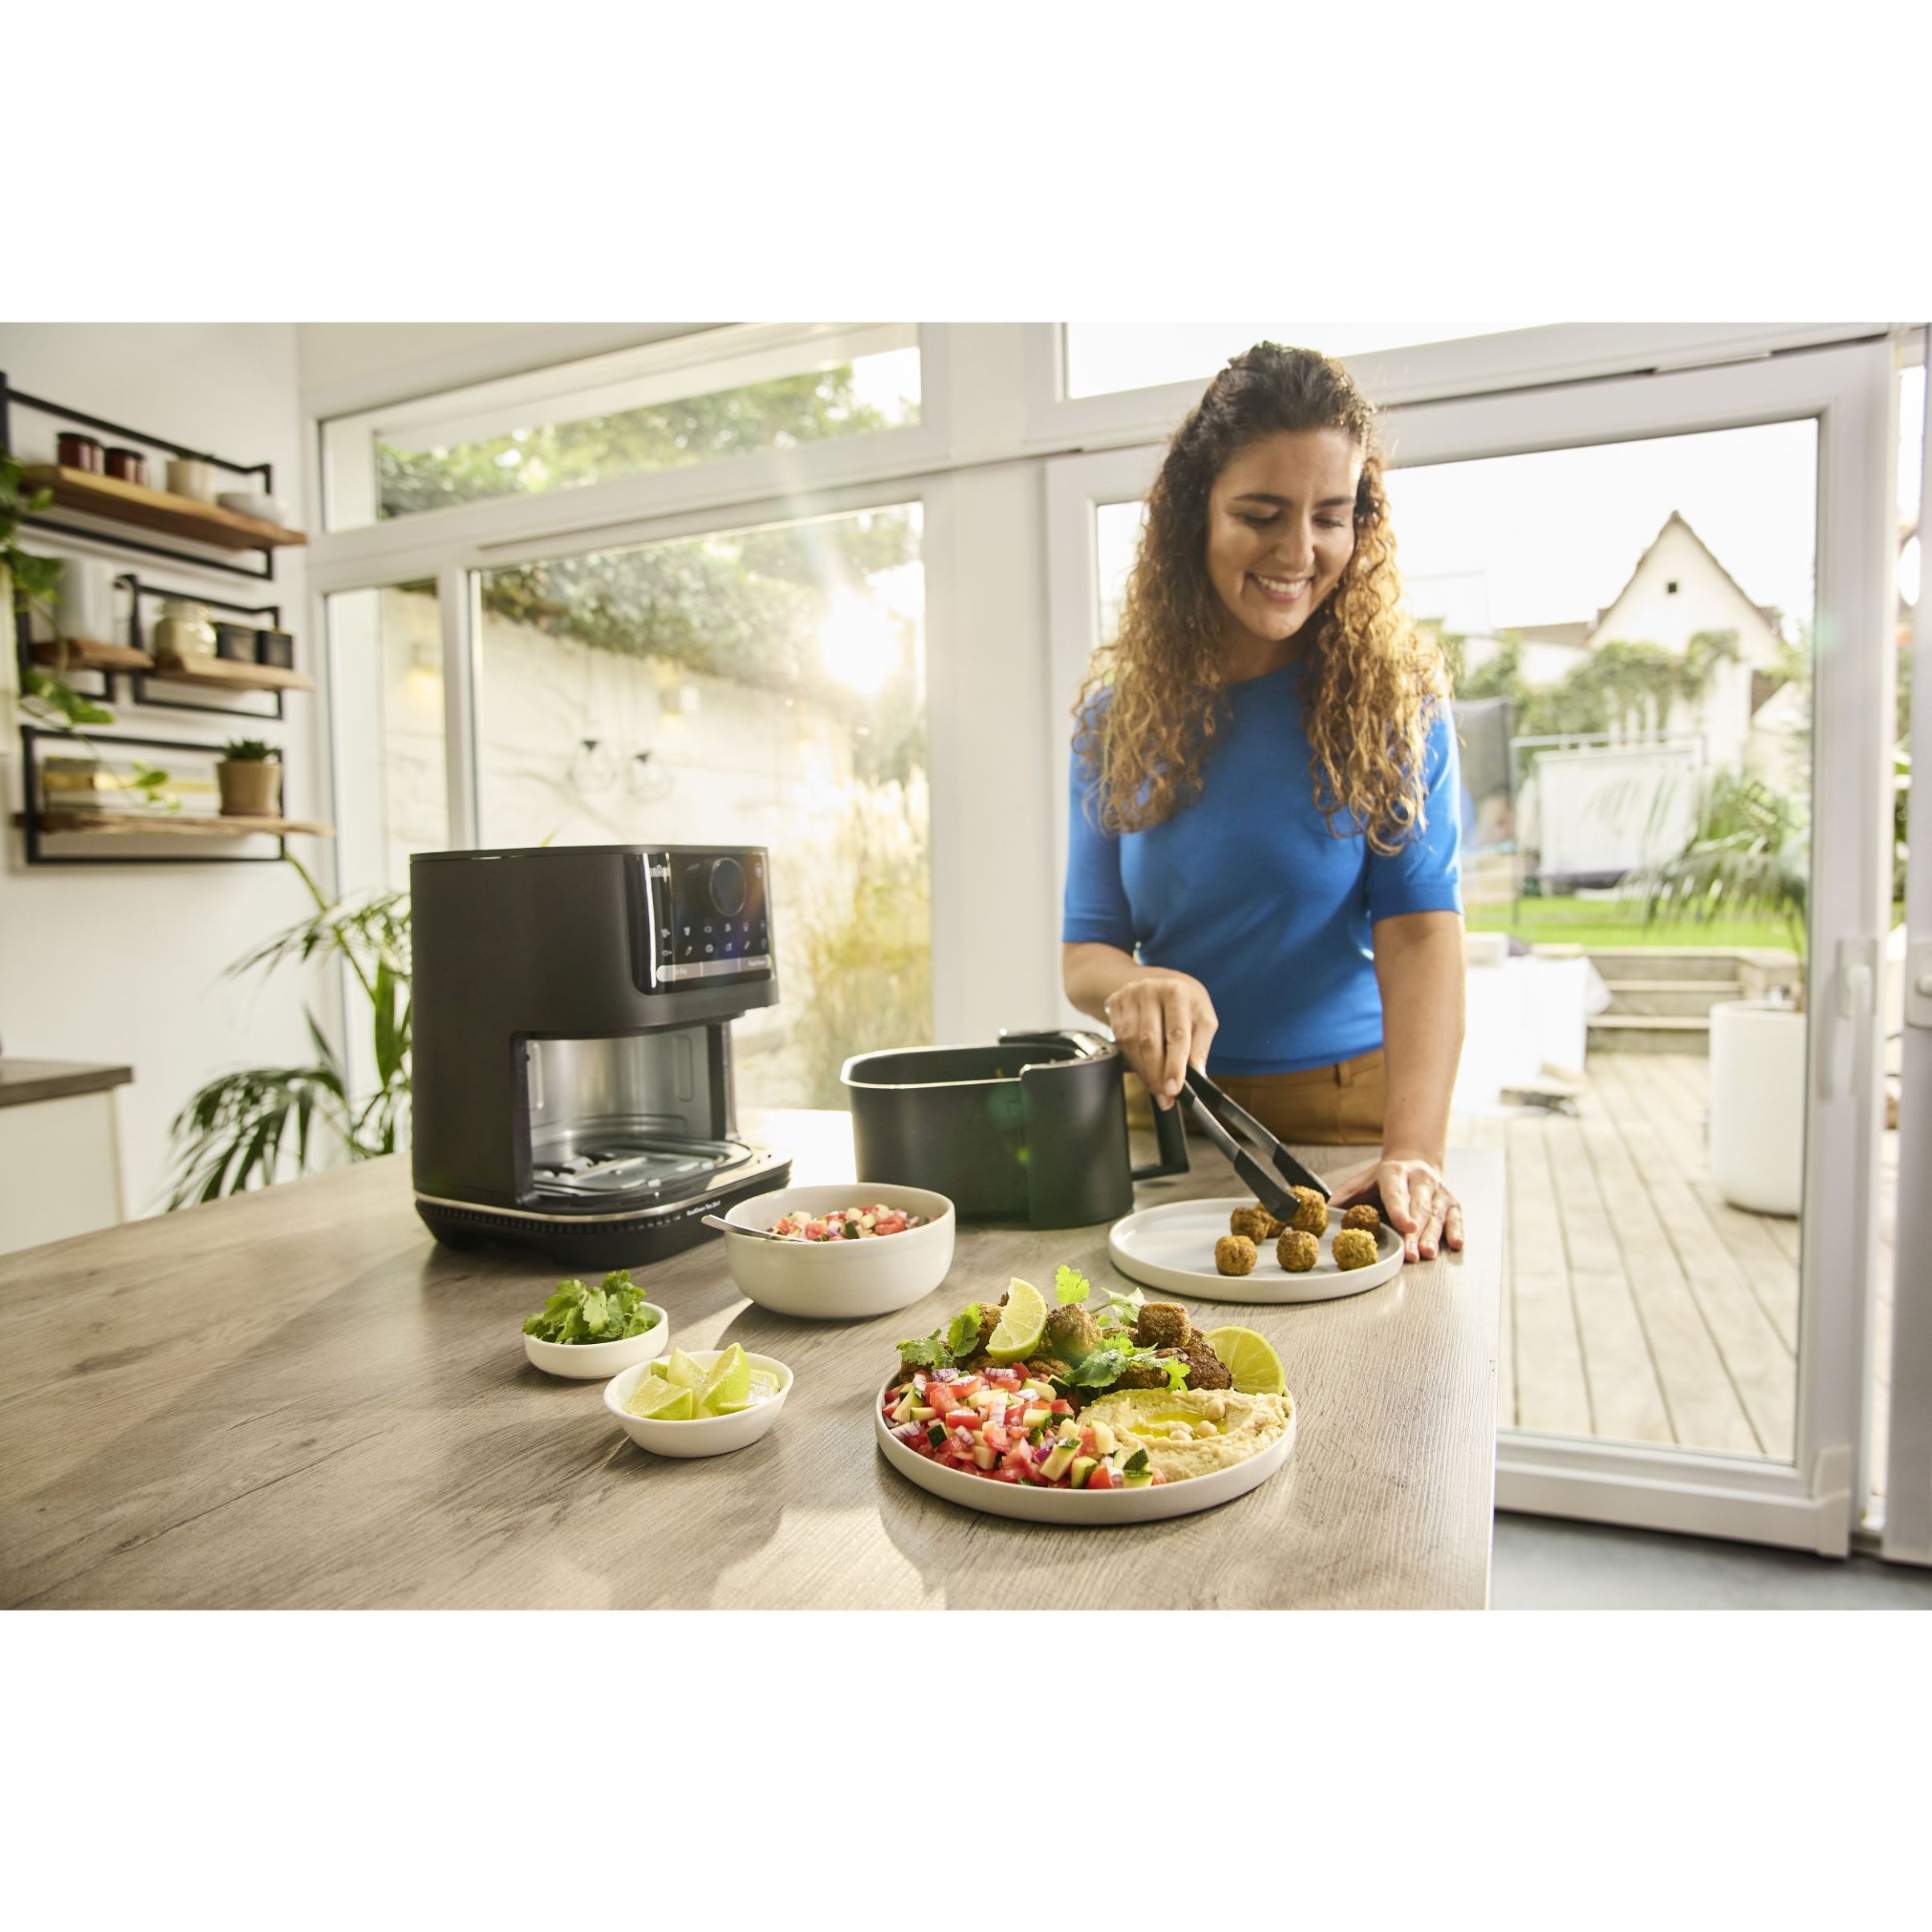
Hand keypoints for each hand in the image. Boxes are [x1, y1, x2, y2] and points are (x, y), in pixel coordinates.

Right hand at [1102, 974, 1217, 1110]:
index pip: (1176, 1034)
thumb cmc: (1184, 1001)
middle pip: (1149, 1041)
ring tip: (1158, 1088)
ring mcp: (1128, 997)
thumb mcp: (1202, 1016)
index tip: (1174, 1088)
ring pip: (1131, 1045)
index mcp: (1176, 991)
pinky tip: (1146, 1071)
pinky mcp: (1114, 1005)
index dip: (1175, 1065)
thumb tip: (1196, 1073)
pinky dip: (1134, 1063)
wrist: (1156, 980)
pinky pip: (1121, 1042)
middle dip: (1157, 1074)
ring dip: (1145, 1072)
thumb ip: (1200, 1045)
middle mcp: (1149, 990)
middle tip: (1166, 1096)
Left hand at [1329, 1153, 1462, 1262]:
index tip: (1404, 1225)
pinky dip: (1457, 1231)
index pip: (1397, 1193)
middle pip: (1419, 1208)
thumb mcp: (1360, 1183)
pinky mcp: (1452, 1202)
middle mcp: (1420, 1180)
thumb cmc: (1384, 1179)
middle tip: (1411, 1253)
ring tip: (1428, 1253)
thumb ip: (1343, 1199)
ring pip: (1436, 1215)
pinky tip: (1455, 1244)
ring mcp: (1438, 1191)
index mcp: (1394, 1173)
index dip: (1400, 1210)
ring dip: (1433, 1236)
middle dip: (1415, 1233)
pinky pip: (1456, 1217)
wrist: (1414, 1160)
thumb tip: (1323, 1215)